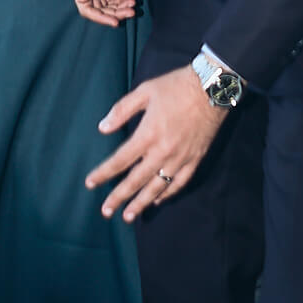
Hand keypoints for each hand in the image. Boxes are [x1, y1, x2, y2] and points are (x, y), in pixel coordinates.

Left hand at [86, 65, 226, 221]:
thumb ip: (122, 110)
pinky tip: (157, 201)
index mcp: (148, 134)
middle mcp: (163, 151)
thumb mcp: (145, 91)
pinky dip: (167, 194)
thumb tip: (102, 128)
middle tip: (106, 211)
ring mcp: (180, 158)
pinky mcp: (195, 159)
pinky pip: (179, 183)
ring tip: (128, 216)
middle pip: (136, 180)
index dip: (104, 173)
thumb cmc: (176, 86)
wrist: (212, 89)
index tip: (90, 183)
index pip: (121, 160)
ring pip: (158, 187)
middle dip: (119, 197)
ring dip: (141, 203)